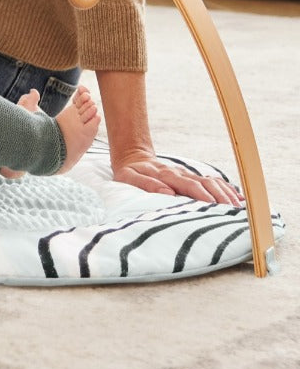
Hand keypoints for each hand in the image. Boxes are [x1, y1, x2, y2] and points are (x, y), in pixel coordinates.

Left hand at [111, 154, 243, 205]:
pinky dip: (226, 188)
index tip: (214, 206)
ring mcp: (188, 175)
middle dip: (221, 197)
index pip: (189, 185)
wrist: (133, 157)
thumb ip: (147, 185)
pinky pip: (212, 181)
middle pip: (206, 184)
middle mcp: (180, 174)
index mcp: (166, 175)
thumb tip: (167, 193)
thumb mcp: (129, 178)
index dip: (203, 196)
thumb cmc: (130, 173)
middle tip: (234, 212)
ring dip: (226, 193)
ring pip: (212, 181)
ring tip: (240, 207)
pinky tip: (239, 198)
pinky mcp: (192, 177)